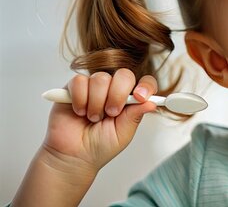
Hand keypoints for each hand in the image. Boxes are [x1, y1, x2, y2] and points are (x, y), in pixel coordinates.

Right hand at [42, 69, 157, 173]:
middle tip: (111, 113)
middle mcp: (113, 90)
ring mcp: (94, 87)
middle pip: (124, 75)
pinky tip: (80, 111)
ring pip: (101, 78)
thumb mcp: (123, 134)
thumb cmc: (98, 146)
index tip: (140, 97)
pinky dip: (80, 98)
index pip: (145, 83)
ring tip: (93, 118)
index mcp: (130, 101)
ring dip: (97, 102)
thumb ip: (135, 116)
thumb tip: (152, 103)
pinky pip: (79, 81)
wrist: (73, 156)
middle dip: (118, 94)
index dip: (145, 86)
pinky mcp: (73, 87)